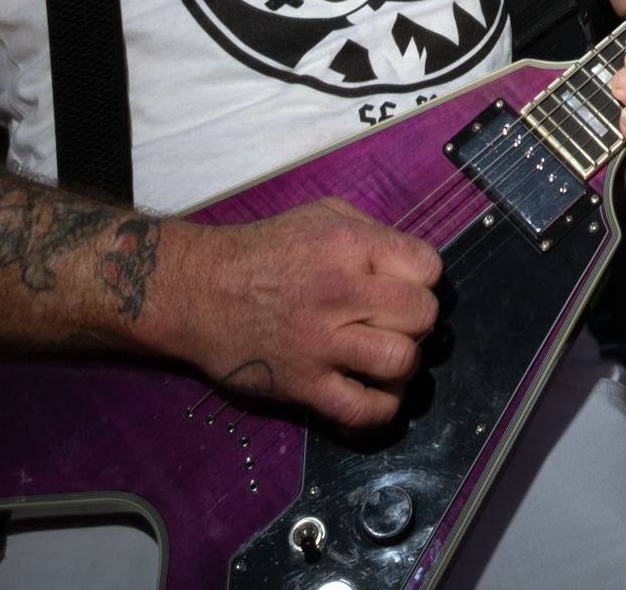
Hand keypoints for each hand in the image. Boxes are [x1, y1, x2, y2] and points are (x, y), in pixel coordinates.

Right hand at [149, 197, 445, 428]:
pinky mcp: (302, 385)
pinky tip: (375, 393)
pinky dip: (382, 409)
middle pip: (422, 315)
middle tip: (393, 322)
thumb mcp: (322, 215)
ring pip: (401, 361)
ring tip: (386, 357)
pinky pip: (363, 410)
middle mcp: (339, 292)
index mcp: (348, 245)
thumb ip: (373, 233)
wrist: (197, 290)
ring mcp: (321, 343)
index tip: (404, 286)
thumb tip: (413, 266)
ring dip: (403, 363)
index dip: (422, 279)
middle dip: (417, 320)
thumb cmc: (262, 252)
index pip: (428, 267)